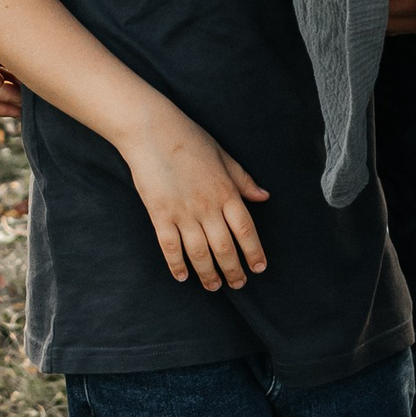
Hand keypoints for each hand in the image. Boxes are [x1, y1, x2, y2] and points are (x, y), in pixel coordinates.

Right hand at [120, 110, 270, 290]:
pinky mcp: (160, 214)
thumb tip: (264, 196)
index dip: (254, 252)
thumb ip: (242, 180)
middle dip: (234, 271)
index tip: (259, 268)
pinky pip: (170, 247)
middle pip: (225, 248)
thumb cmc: (189, 138)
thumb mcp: (223, 155)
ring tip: (214, 286)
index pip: (246, 230)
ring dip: (208, 274)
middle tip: (238, 284)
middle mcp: (207, 207)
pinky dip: (176, 265)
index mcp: (225, 191)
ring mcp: (182, 213)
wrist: (151, 130)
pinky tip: (182, 276)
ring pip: (199, 254)